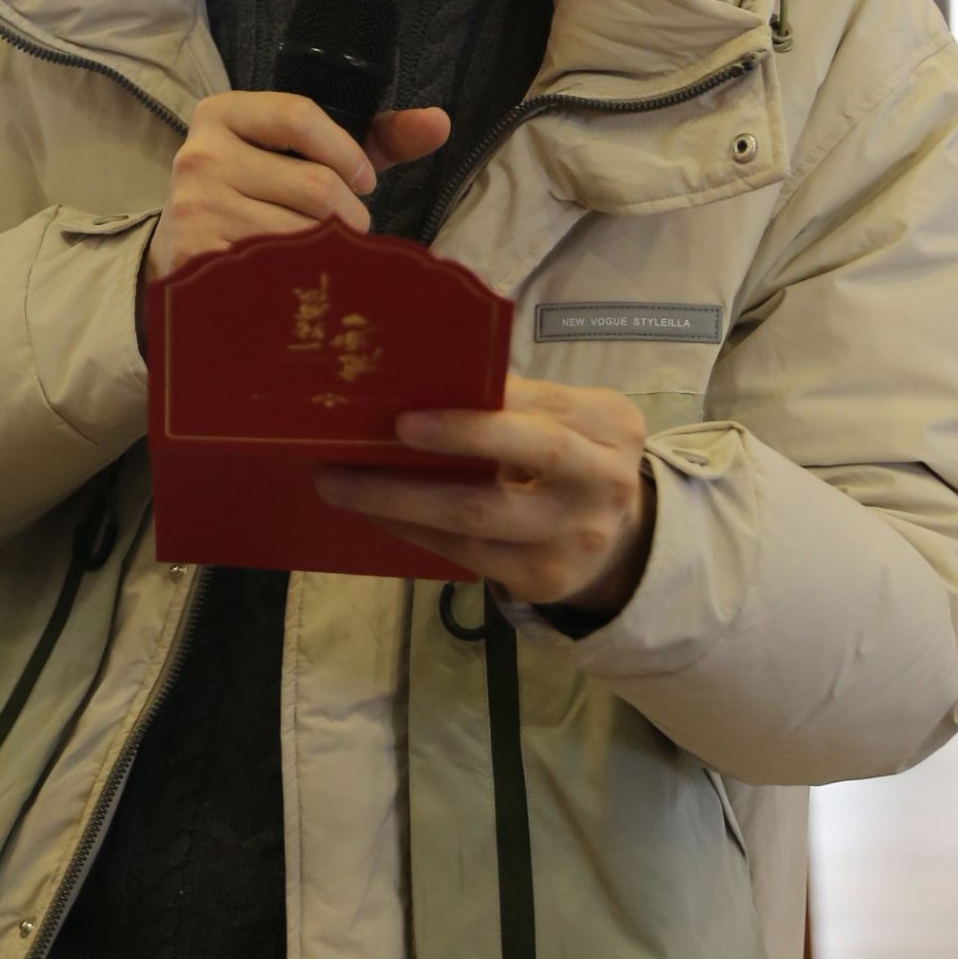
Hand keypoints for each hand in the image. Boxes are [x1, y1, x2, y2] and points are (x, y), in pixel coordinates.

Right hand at [147, 93, 450, 283]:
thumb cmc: (259, 191)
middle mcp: (200, 155)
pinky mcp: (199, 258)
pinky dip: (302, 276)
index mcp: (222, 113)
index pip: (299, 115)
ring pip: (304, 234)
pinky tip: (297, 275)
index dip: (347, 154)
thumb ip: (372, 137)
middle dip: (349, 214)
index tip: (362, 181)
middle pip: (314, 184)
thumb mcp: (305, 154)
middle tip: (345, 230)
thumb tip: (439, 122)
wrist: (184, 249)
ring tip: (320, 253)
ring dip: (330, 251)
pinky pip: (280, 270)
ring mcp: (195, 209)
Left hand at [315, 375, 655, 620]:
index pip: (540, 408)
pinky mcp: (542, 580)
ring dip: (398, 498)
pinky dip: (412, 529)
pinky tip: (374, 512)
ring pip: (477, 517)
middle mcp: (603, 481)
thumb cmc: (571, 458)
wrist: (618, 540)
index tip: (410, 412)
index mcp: (609, 424)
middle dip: (448, 445)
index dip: (476, 411)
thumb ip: (515, 402)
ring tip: (339, 483)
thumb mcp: (565, 419)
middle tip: (372, 441)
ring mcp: (575, 538)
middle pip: (525, 457)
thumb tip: (418, 378)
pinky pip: (463, 554)